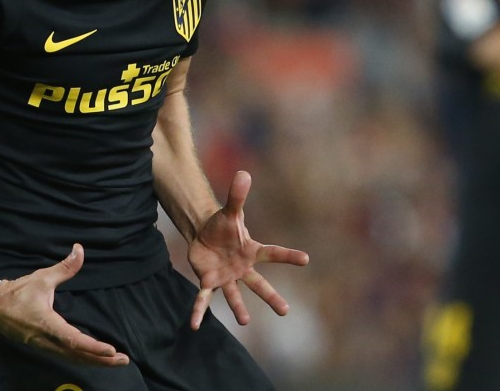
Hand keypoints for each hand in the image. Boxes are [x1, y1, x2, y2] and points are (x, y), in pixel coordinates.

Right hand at [0, 244, 129, 365]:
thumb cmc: (18, 292)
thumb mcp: (42, 277)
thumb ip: (65, 267)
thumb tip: (80, 249)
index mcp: (46, 324)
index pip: (73, 340)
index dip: (93, 347)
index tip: (111, 350)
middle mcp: (46, 340)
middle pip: (77, 355)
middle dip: (101, 360)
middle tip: (123, 360)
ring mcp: (44, 346)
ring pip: (73, 358)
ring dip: (94, 361)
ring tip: (115, 362)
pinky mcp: (44, 347)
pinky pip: (67, 356)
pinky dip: (83, 359)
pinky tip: (95, 358)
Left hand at [187, 170, 309, 329]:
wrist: (205, 235)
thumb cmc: (223, 225)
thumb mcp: (230, 210)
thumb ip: (237, 196)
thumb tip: (243, 173)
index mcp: (251, 250)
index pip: (272, 252)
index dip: (288, 256)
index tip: (305, 259)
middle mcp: (242, 268)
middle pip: (259, 284)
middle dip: (272, 297)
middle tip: (286, 312)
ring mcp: (227, 277)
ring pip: (235, 295)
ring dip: (239, 308)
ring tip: (244, 322)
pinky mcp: (209, 281)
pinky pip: (204, 299)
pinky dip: (199, 311)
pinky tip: (194, 325)